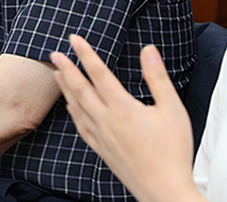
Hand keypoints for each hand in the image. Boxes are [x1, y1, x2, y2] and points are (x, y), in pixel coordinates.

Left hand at [50, 35, 205, 201]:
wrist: (163, 190)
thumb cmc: (172, 152)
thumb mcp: (172, 109)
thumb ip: (157, 77)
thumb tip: (148, 51)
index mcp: (123, 108)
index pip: (99, 73)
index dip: (85, 54)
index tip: (74, 40)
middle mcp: (107, 121)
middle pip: (81, 89)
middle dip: (67, 68)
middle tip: (54, 53)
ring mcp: (102, 137)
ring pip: (77, 107)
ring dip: (65, 88)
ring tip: (57, 74)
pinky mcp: (102, 150)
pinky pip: (81, 127)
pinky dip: (73, 113)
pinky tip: (71, 108)